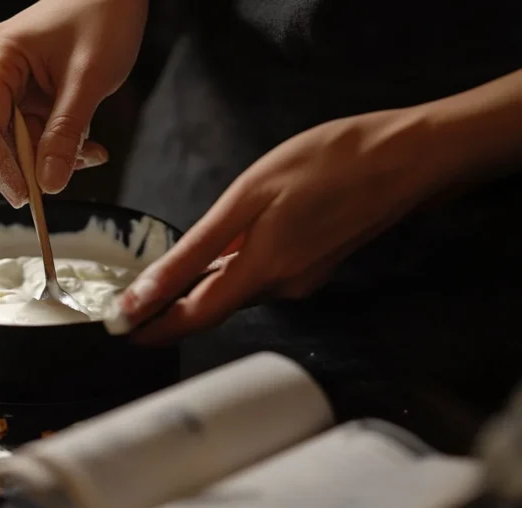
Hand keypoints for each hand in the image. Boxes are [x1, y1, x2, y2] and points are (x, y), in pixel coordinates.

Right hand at [0, 0, 146, 206]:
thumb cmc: (104, 16)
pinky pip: (39, 127)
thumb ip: (65, 134)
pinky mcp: (31, 87)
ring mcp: (13, 78)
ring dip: (55, 154)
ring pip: (23, 137)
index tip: (25, 196)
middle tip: (62, 182)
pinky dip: (63, 141)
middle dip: (33, 161)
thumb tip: (48, 183)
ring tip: (91, 154)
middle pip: (0, 135)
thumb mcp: (88, 81)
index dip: (0, 165)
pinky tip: (89, 146)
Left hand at [110, 107, 442, 343]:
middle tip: (125, 306)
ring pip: (237, 291)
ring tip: (154, 282)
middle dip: (168, 311)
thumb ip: (196, 250)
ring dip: (197, 291)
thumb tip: (149, 290)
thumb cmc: (327, 163)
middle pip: (213, 308)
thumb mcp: (248, 198)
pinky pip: (260, 276)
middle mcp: (282, 287)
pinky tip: (215, 257)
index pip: (194, 318)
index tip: (118, 331)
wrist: (407, 157)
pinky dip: (229, 272)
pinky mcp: (313, 263)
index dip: (154, 328)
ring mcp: (302, 278)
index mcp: (262, 273)